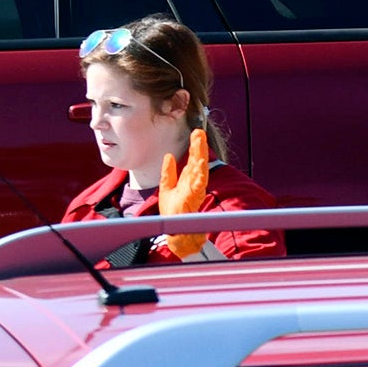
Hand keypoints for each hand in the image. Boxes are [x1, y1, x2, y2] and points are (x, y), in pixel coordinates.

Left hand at [155, 128, 213, 260]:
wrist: (176, 235)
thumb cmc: (174, 214)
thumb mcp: (167, 188)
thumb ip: (168, 173)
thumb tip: (168, 155)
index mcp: (188, 181)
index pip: (193, 160)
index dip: (195, 146)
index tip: (196, 132)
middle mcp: (193, 184)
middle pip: (197, 162)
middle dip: (199, 147)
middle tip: (199, 131)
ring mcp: (194, 192)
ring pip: (200, 170)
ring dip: (200, 156)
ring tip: (199, 142)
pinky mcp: (193, 200)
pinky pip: (198, 185)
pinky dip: (200, 174)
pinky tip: (200, 163)